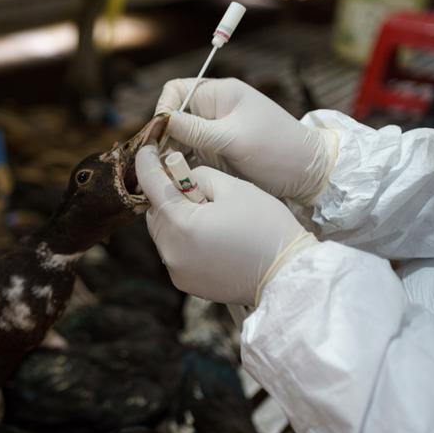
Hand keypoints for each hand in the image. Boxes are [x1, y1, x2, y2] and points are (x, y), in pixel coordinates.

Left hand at [135, 143, 315, 304]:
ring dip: (175, 218)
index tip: (147, 150)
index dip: (146, 163)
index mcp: (181, 223)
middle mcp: (171, 250)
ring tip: (207, 214)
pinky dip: (183, 240)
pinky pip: (174, 252)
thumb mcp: (233, 187)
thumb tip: (183, 178)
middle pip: (155, 212)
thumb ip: (198, 175)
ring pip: (163, 233)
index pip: (151, 185)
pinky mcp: (185, 282)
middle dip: (167, 196)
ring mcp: (176, 269)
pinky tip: (209, 236)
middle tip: (193, 188)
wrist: (287, 273)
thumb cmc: (265, 225)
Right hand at [156, 78, 337, 204]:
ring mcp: (214, 134)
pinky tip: (175, 179)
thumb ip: (196, 130)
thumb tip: (161, 121)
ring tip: (163, 173)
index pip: (176, 90)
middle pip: (173, 117)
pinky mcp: (216, 155)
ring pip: (178, 139)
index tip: (160, 133)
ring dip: (169, 154)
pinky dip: (180, 166)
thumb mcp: (233, 138)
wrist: (307, 174)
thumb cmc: (277, 149)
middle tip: (156, 161)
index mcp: (219, 95)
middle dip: (162, 136)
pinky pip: (189, 156)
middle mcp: (213, 111)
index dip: (163, 109)